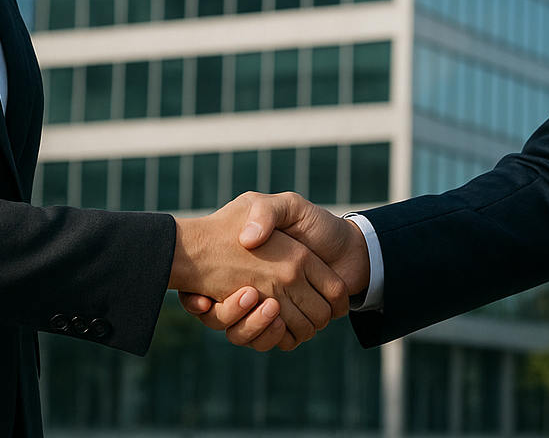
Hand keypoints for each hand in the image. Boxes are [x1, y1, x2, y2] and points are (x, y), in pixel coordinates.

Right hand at [169, 192, 349, 347]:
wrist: (351, 247)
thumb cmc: (317, 225)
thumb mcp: (287, 206)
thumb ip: (266, 212)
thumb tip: (248, 239)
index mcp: (247, 268)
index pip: (207, 293)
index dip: (198, 299)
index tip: (200, 298)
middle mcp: (258, 290)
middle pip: (227, 318)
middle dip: (230, 313)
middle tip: (246, 294)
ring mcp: (273, 310)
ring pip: (249, 334)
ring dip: (255, 325)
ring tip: (269, 305)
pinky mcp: (289, 326)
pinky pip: (273, 342)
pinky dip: (273, 337)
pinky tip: (278, 320)